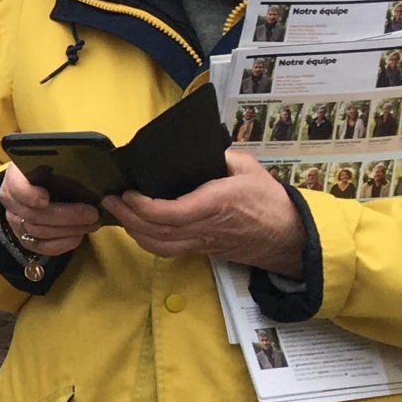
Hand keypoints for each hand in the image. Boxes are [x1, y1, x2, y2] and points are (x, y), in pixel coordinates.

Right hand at [0, 164, 101, 258]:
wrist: (35, 184)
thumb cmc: (47, 169)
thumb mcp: (50, 158)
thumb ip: (61, 160)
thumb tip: (82, 160)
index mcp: (15, 177)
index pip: (16, 187)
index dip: (29, 195)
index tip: (45, 198)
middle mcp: (11, 201)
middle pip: (34, 215)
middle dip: (67, 216)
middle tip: (92, 213)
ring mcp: (16, 222)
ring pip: (40, 232)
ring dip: (70, 230)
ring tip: (93, 223)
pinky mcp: (25, 239)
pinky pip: (42, 247)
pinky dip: (63, 244)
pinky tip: (79, 236)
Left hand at [106, 147, 303, 274]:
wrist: (291, 236)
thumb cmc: (271, 202)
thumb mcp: (248, 167)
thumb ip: (220, 156)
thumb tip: (198, 149)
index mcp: (216, 204)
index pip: (171, 213)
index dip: (143, 207)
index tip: (128, 193)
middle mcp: (206, 227)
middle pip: (157, 232)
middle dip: (127, 218)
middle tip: (110, 200)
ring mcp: (203, 242)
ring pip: (159, 247)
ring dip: (134, 232)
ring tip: (118, 213)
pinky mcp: (203, 250)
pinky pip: (169, 251)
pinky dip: (148, 241)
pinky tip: (138, 228)